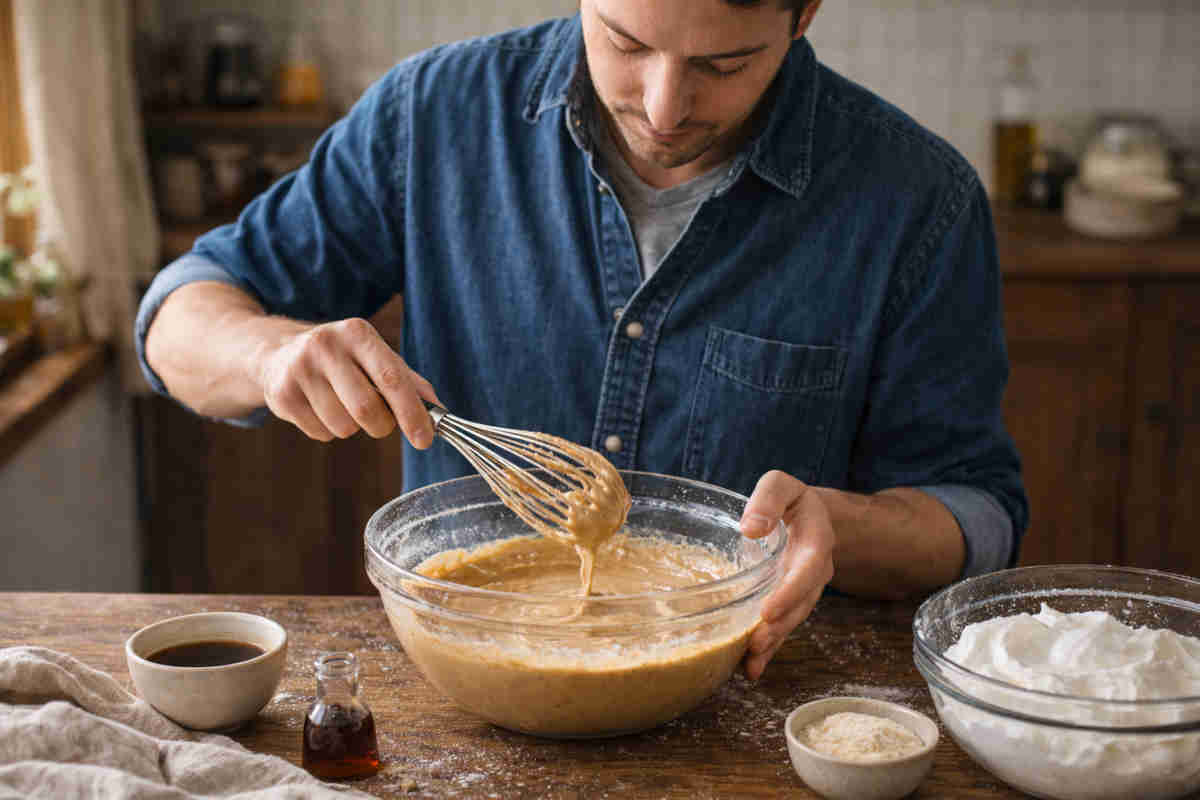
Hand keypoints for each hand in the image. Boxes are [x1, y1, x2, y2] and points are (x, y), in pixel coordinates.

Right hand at [257, 317, 440, 446]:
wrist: (277, 353)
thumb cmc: (340, 358)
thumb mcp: (373, 356)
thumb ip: (407, 380)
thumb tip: (437, 407)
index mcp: (356, 333)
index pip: (391, 378)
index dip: (411, 412)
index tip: (425, 439)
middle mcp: (325, 346)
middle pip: (367, 409)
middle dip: (381, 425)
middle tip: (379, 420)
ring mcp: (299, 370)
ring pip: (344, 427)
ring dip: (353, 428)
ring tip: (342, 405)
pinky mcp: (282, 395)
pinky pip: (321, 434)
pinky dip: (329, 430)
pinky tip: (320, 408)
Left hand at [739, 470, 834, 679]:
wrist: (809, 516)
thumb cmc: (790, 500)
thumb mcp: (781, 486)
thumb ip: (768, 499)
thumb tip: (750, 528)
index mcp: (815, 543)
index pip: (806, 571)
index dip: (789, 593)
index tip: (768, 612)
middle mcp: (814, 572)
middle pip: (800, 604)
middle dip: (779, 627)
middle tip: (756, 644)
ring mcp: (803, 591)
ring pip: (791, 620)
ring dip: (773, 642)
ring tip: (751, 662)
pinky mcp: (789, 601)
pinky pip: (782, 626)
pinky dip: (768, 648)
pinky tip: (750, 669)